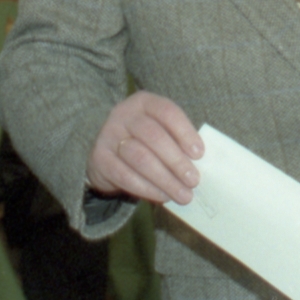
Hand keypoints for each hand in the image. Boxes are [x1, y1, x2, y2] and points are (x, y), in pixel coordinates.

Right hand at [87, 91, 202, 204]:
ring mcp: (108, 135)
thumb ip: (176, 140)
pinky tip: (163, 196)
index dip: (185, 133)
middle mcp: (123, 114)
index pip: (167, 112)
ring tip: (183, 194)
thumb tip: (199, 164)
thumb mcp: (159, 130)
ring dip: (165, 179)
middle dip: (177, 161)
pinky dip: (148, 189)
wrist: (106, 152)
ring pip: (141, 158)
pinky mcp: (99, 158)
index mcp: (144, 102)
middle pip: (154, 136)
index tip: (199, 154)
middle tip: (194, 180)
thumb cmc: (144, 141)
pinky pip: (126, 176)